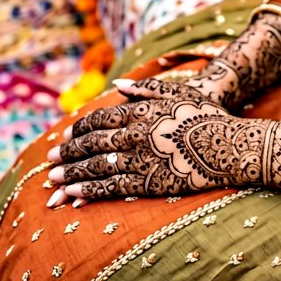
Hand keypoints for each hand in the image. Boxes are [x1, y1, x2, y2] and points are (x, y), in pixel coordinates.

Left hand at [46, 79, 269, 202]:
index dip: (80, 127)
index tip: (66, 134)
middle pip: (92, 143)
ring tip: (53, 180)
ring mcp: (140, 160)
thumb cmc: (207, 116)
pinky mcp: (148, 183)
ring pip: (96, 167)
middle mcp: (135, 134)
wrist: (231, 146)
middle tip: (50, 158)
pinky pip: (111, 188)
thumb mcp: (178, 91)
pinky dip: (89, 191)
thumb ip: (146, 88)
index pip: (100, 118)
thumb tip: (117, 84)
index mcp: (141, 110)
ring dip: (71, 173)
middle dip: (68, 151)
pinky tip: (72, 196)